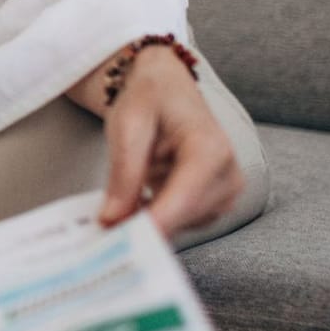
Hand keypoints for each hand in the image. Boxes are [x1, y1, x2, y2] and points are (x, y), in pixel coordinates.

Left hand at [92, 49, 242, 238]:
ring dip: (148, 221)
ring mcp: (226, 191)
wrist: (166, 86)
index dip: (152, 225)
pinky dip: (156, 217)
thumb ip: (124, 174)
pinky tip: (132, 206)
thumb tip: (112, 220)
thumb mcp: (127, 126)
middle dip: (142, 227)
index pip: (183, 199)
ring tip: (114, 213)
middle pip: (183, 217)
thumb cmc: (149, 98)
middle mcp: (228, 174)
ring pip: (182, 224)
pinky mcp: (216, 201)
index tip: (119, 244)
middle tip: (101, 232)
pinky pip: (183, 221)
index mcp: (210, 149)